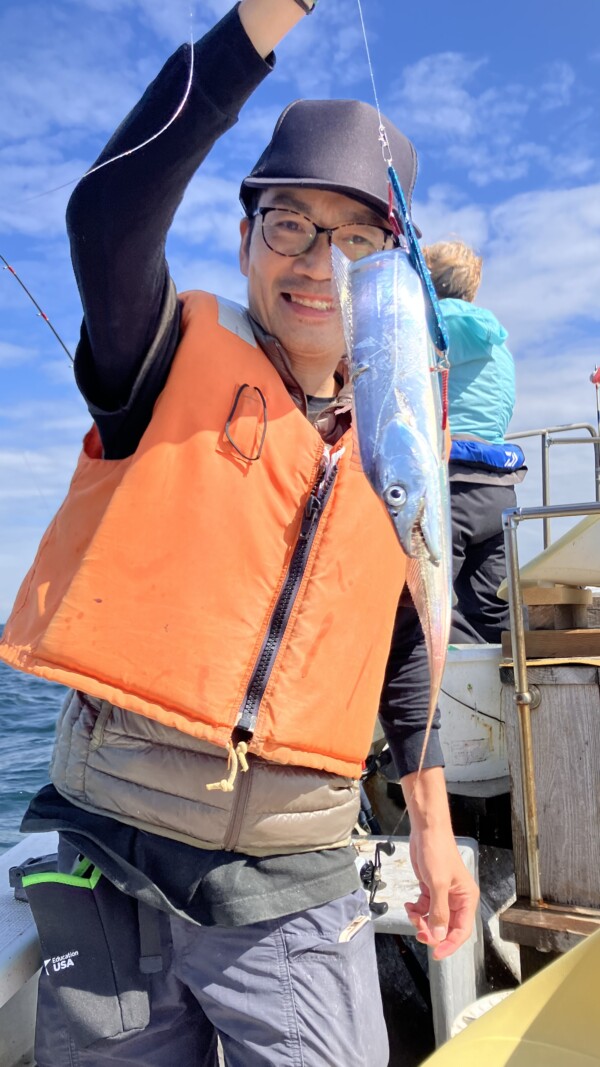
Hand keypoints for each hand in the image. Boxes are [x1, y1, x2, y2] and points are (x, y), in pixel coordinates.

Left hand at [399, 766, 478, 960]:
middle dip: (432, 932)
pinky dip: (417, 911)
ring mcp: (443, 895)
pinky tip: (409, 906)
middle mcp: (457, 899)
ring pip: (434, 920)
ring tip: (411, 914)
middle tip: (418, 932)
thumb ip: (438, 912)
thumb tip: (438, 937)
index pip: (462, 930)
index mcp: (466, 899)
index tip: (436, 954)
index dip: (449, 944)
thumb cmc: (437, 852)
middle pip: (446, 928)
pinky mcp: (431, 889)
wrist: (426, 830)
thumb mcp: (438, 884)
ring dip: (422, 922)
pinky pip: (425, 909)